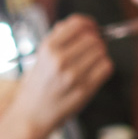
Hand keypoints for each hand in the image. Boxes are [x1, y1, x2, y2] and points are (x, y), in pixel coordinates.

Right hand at [6, 16, 111, 136]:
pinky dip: (104, 66)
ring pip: (101, 52)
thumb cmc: (36, 86)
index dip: (88, 23)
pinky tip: (94, 70)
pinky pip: (106, 68)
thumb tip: (76, 24)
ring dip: (100, 54)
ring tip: (91, 60)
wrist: (32, 115)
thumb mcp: (39, 58)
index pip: (78, 24)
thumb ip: (56, 40)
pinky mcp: (84, 89)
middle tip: (92, 46)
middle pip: (93, 38)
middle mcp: (59, 59)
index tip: (91, 27)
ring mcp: (73, 75)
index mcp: (47, 48)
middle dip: (96, 40)